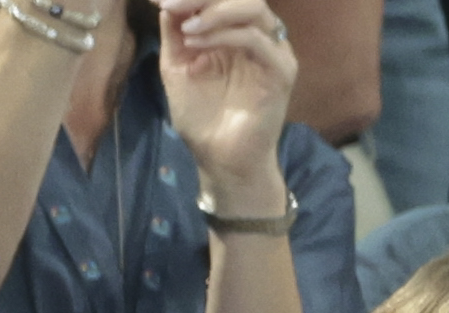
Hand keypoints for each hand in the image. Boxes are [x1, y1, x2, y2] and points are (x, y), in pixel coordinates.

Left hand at [161, 0, 298, 206]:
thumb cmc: (202, 119)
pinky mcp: (281, 72)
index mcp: (235, 31)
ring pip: (253, 8)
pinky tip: (195, 43)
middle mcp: (258, 35)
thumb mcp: (178, 69)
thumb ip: (175, 34)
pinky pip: (256, 40)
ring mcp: (272, 52)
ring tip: (186, 25)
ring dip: (215, 10)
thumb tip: (167, 2)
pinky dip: (223, 35)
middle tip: (169, 2)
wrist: (221, 162)